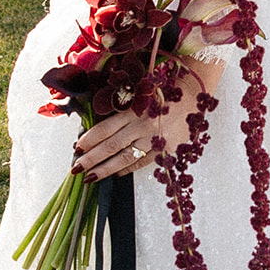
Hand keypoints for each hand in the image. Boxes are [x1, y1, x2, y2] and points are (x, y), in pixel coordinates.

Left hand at [72, 58, 223, 181]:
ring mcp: (155, 138)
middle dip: (91, 159)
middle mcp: (142, 125)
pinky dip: (128, 169)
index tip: (76, 148)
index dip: (88, 140)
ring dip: (105, 169)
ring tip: (90, 177)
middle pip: (110, 145)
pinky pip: (143, 162)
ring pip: (125, 157)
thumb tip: (99, 131)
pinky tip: (116, 174)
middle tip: (76, 168)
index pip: (104, 128)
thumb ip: (122, 112)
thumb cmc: (163, 92)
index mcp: (133, 110)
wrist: (193, 94)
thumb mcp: (139, 96)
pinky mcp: (167, 148)